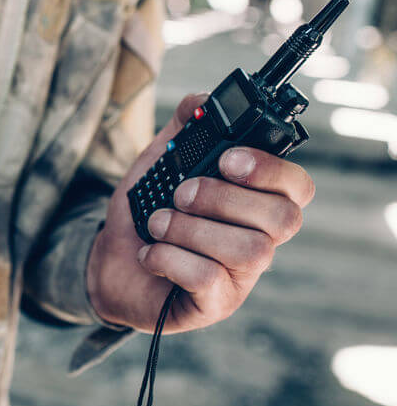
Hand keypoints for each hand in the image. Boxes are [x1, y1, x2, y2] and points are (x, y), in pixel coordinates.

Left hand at [87, 94, 314, 333]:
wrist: (108, 265)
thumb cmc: (145, 215)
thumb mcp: (159, 166)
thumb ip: (183, 131)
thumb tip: (201, 101)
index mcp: (254, 203)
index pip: (298, 187)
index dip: (271, 170)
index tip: (227, 159)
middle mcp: (259, 241)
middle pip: (283, 219)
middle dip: (224, 198)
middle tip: (181, 193)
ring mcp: (240, 277)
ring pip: (249, 250)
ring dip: (192, 229)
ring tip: (158, 224)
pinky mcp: (215, 304)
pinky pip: (209, 278)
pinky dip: (171, 258)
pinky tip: (150, 253)